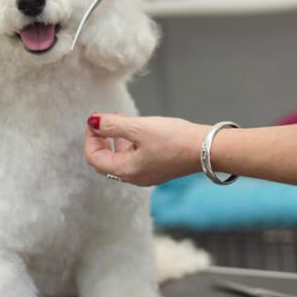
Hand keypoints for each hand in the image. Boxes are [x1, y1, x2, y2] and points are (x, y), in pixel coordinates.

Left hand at [85, 113, 206, 185]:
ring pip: (121, 158)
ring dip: (115, 138)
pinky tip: (137, 128)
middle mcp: (134, 177)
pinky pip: (135, 157)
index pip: (95, 157)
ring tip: (119, 119)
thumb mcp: (139, 128)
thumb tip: (93, 122)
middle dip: (101, 138)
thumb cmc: (174, 139)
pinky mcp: (158, 168)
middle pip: (106, 160)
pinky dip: (130, 143)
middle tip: (102, 119)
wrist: (207, 148)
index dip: (90, 137)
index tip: (94, 119)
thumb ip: (112, 125)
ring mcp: (147, 174)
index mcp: (126, 170)